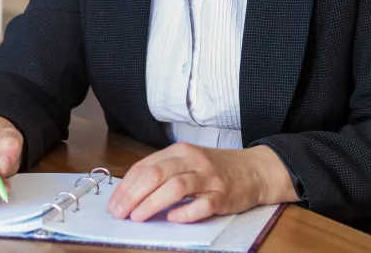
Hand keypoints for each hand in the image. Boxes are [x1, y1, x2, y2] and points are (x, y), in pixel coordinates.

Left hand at [106, 142, 295, 223]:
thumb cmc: (216, 168)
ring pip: (175, 187)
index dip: (126, 186)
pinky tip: (172, 219)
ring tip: (138, 217)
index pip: (145, 166)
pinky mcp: (223, 196)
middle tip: (120, 213)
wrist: (255, 170)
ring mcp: (209, 178)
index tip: (114, 204)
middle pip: (156, 174)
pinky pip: (202, 205)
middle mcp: (193, 160)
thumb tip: (131, 193)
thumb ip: (164, 172)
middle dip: (133, 195)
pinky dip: (185, 213)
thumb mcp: (188, 161)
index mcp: (180, 151)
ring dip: (152, 203)